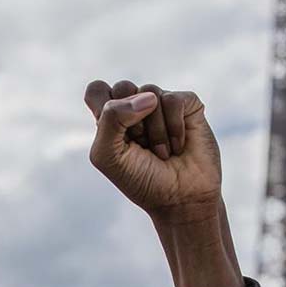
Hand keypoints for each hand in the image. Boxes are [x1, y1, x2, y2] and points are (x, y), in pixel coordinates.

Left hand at [84, 80, 242, 286]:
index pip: (97, 90)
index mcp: (112, 118)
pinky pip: (174, 100)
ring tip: (163, 153)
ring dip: (156, 132)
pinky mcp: (188, 105)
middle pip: (123, 86)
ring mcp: (163, 104)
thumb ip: (111, 118)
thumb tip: (147, 97)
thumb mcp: (108, 155)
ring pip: (150, 93)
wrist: (181, 200)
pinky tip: (179, 146)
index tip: (117, 137)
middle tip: (141, 146)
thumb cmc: (142, 180)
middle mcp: (137, 106)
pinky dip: (174, 127)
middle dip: (131, 123)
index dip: (103, 108)